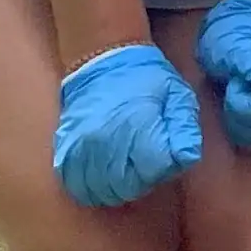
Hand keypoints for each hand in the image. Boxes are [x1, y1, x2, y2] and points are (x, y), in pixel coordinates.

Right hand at [53, 44, 204, 209]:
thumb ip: (184, 127)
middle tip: (147, 164)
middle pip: (127, 186)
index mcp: (136, 125)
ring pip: (100, 190)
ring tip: (127, 171)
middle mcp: (104, 140)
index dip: (164, 169)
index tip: (165, 156)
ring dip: (117, 188)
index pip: (153, 170)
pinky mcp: (64, 150)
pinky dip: (91, 188)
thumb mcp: (177, 94)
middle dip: (142, 181)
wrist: (103, 60)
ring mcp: (80, 147)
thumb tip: (186, 157)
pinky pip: (75, 184)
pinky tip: (104, 178)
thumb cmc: (147, 79)